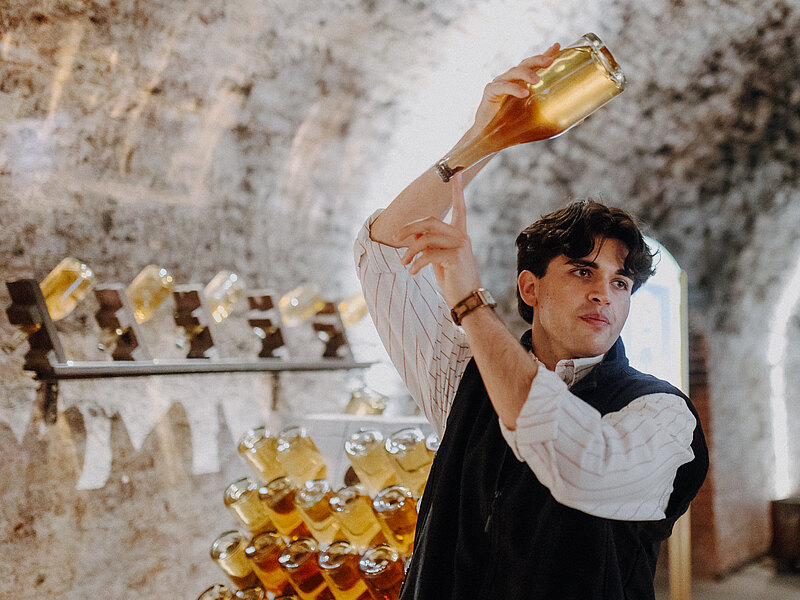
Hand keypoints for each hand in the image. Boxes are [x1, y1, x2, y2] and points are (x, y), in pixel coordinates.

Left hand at [395, 174, 481, 307]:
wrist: (466, 299)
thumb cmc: (453, 279)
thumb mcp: (438, 258)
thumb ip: (429, 242)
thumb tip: (413, 232)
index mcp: (460, 234)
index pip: (460, 207)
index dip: (458, 190)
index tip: (457, 172)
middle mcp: (462, 236)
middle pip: (430, 222)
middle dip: (409, 229)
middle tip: (396, 238)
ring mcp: (460, 246)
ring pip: (425, 238)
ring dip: (409, 251)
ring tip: (404, 263)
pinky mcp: (455, 257)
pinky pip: (427, 254)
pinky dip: (416, 263)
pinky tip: (413, 272)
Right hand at [470, 43, 560, 133]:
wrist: (490, 138)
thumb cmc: (512, 128)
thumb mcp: (536, 119)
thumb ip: (551, 114)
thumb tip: (578, 121)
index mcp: (522, 82)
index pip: (535, 65)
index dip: (545, 54)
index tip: (558, 46)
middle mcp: (511, 79)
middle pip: (526, 63)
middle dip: (538, 59)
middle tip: (550, 61)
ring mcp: (500, 83)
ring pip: (514, 72)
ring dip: (527, 74)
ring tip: (538, 80)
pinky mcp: (490, 91)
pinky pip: (503, 86)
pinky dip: (514, 88)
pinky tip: (524, 93)